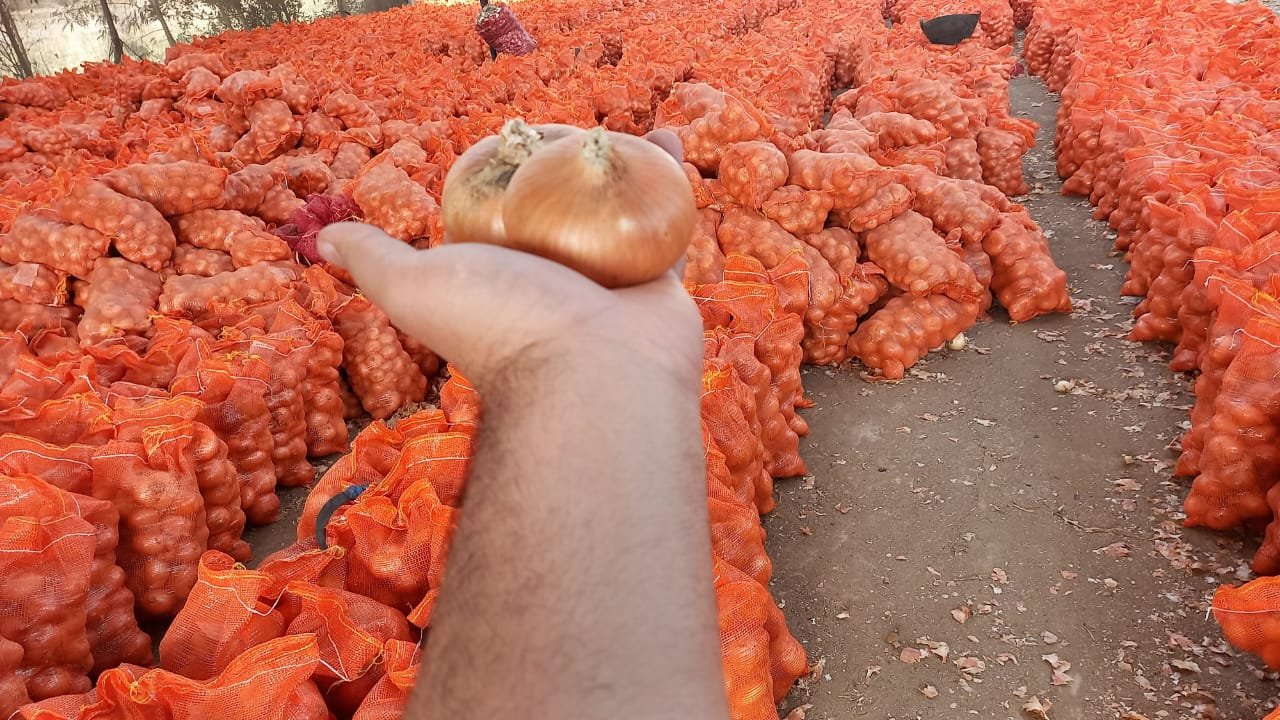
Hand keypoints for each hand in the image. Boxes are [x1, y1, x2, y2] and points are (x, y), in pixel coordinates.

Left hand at [316, 130, 700, 390]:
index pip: (499, 215)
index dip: (504, 175)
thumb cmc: (501, 325)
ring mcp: (609, 282)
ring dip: (620, 170)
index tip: (515, 138)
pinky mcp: (658, 281)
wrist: (590, 376)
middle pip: (561, 211)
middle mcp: (554, 282)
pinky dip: (670, 180)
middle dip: (566, 172)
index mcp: (501, 278)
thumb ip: (374, 262)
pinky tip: (668, 139)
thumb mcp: (415, 286)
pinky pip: (669, 222)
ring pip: (616, 213)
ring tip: (624, 132)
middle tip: (573, 132)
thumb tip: (322, 239)